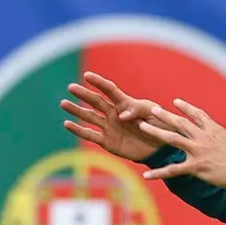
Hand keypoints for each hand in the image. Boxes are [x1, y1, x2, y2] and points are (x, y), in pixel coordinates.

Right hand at [60, 71, 174, 161]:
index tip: (87, 76)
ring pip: (89, 116)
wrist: (162, 148)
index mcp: (125, 103)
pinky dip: (78, 130)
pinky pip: (90, 135)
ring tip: (63, 103)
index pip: (110, 90)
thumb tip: (121, 115)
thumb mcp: (154, 114)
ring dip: (76, 110)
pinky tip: (67, 124)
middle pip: (96, 102)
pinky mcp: (107, 142)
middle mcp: (114, 113)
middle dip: (83, 94)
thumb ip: (138, 111)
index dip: (99, 83)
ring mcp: (109, 127)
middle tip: (70, 87)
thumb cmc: (161, 126)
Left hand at [138, 99, 225, 187]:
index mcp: (215, 130)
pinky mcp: (196, 166)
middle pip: (180, 123)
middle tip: (152, 109)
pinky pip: (174, 170)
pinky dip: (159, 173)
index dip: (186, 108)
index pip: (198, 115)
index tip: (175, 102)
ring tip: (142, 126)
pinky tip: (146, 175)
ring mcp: (198, 151)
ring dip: (156, 131)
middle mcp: (203, 137)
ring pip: (172, 138)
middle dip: (165, 115)